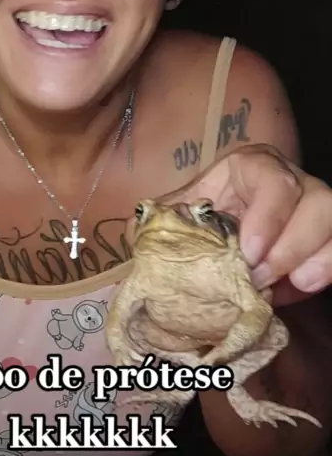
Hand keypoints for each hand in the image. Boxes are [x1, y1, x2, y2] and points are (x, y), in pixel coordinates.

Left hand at [153, 144, 331, 305]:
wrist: (224, 238)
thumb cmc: (202, 220)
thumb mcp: (180, 214)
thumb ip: (161, 219)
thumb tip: (142, 232)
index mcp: (253, 168)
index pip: (273, 178)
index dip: (267, 218)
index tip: (248, 254)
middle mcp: (293, 181)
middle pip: (317, 200)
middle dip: (289, 247)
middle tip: (258, 278)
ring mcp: (316, 208)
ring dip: (313, 258)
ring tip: (285, 285)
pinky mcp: (327, 236)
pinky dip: (327, 269)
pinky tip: (301, 287)